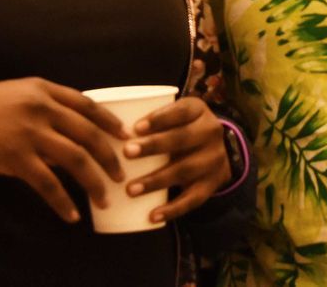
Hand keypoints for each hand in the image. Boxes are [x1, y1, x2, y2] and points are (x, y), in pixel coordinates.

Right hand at [0, 78, 126, 221]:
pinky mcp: (16, 158)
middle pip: (88, 134)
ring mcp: (30, 133)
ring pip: (76, 160)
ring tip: (104, 198)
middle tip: (121, 174)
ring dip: (94, 182)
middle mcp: (41, 108)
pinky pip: (48, 184)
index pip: (87, 104)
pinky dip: (63, 202)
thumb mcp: (17, 96)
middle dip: (109, 157)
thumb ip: (45, 109)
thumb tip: (71, 137)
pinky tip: (72, 215)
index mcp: (43, 89)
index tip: (125, 136)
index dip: (109, 122)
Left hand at [121, 95, 231, 223]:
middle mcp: (210, 133)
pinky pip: (193, 199)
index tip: (135, 128)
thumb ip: (152, 118)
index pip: (181, 111)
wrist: (222, 151)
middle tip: (127, 153)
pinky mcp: (211, 185)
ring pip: (184, 170)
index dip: (159, 119)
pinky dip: (172, 209)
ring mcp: (213, 160)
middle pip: (182, 139)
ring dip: (156, 180)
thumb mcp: (177, 115)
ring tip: (130, 189)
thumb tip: (104, 125)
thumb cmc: (183, 129)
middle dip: (154, 146)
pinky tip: (152, 216)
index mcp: (198, 110)